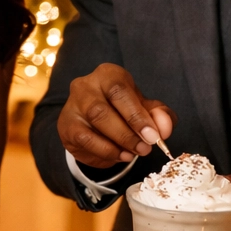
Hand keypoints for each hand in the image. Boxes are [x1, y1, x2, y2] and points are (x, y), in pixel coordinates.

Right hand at [58, 63, 175, 168]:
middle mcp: (86, 85)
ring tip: (134, 153)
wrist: (95, 123)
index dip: (137, 115)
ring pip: (94, 124)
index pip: (120, 90)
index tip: (153, 136)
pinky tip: (120, 155)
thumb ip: (159, 116)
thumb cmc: (123, 110)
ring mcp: (73, 105)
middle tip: (145, 148)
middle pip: (103, 108)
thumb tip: (164, 128)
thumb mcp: (145, 109)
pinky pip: (85, 140)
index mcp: (108, 74)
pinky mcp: (67, 126)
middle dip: (128, 132)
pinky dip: (105, 151)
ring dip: (118, 142)